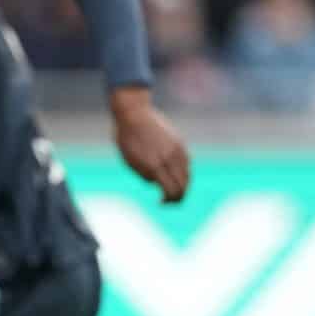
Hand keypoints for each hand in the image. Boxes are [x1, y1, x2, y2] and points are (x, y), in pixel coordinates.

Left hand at [111, 86, 189, 203]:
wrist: (133, 114)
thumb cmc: (126, 139)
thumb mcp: (130, 162)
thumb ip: (145, 174)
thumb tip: (157, 182)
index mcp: (154, 166)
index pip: (170, 191)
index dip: (168, 201)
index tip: (161, 202)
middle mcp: (168, 159)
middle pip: (182, 186)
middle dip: (177, 197)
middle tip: (169, 199)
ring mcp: (176, 150)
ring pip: (187, 174)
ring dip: (183, 184)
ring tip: (173, 187)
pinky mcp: (179, 142)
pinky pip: (187, 161)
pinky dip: (184, 170)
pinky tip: (175, 172)